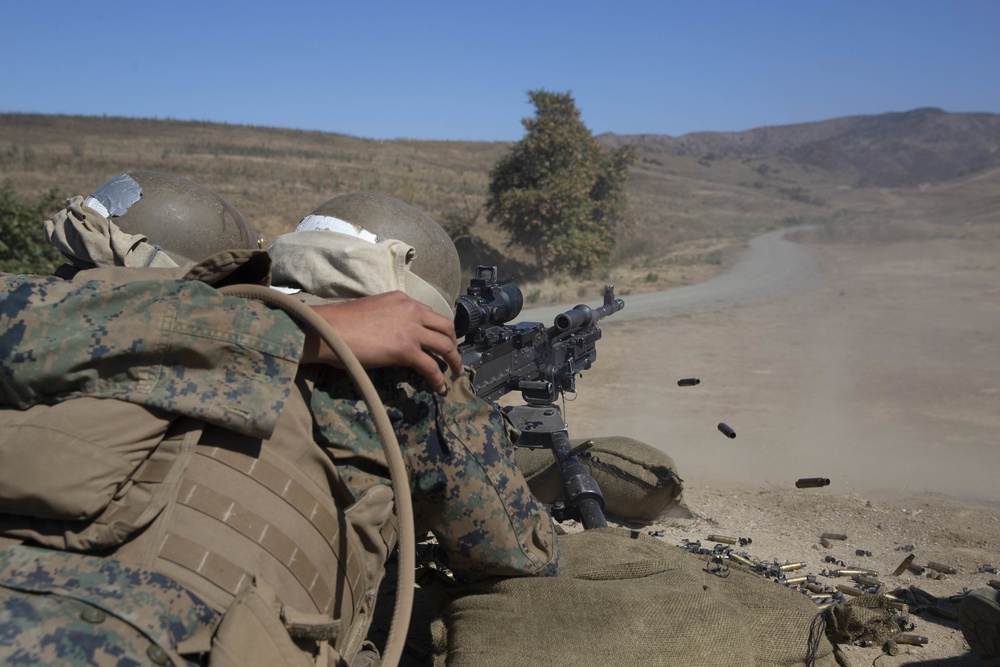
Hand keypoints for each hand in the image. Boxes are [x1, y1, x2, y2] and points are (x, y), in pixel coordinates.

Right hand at [302, 291, 461, 393]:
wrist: (328, 330)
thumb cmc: (341, 323)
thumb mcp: (373, 310)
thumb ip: (390, 317)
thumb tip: (394, 335)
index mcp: (402, 300)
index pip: (430, 313)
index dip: (440, 329)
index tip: (442, 341)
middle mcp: (411, 310)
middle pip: (445, 326)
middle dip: (454, 343)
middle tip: (454, 358)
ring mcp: (410, 329)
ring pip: (445, 345)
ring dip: (454, 361)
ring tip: (455, 373)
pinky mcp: (406, 349)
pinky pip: (431, 366)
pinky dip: (438, 379)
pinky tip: (440, 388)